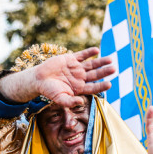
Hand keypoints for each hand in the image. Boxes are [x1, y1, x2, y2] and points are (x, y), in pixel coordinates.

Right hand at [0, 48, 114, 106]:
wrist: (38, 79)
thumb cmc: (49, 91)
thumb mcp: (59, 99)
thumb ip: (70, 102)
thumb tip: (81, 102)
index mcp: (79, 88)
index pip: (93, 87)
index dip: (101, 86)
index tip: (109, 84)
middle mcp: (80, 78)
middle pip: (95, 75)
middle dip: (104, 72)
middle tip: (114, 69)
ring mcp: (76, 68)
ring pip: (91, 64)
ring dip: (100, 62)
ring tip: (110, 59)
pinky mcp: (70, 59)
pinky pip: (82, 55)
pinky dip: (89, 52)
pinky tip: (96, 50)